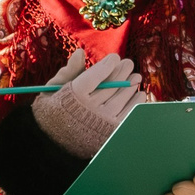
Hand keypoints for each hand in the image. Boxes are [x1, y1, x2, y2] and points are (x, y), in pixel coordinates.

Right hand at [31, 52, 146, 159]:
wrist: (54, 142)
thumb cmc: (56, 109)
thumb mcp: (55, 89)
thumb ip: (68, 72)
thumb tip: (80, 53)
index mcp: (71, 97)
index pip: (93, 77)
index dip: (106, 66)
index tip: (114, 57)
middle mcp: (86, 110)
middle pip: (109, 86)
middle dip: (122, 72)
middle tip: (129, 64)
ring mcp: (100, 122)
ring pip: (120, 99)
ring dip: (130, 87)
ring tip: (136, 78)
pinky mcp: (109, 132)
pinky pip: (127, 115)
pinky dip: (135, 104)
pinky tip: (139, 94)